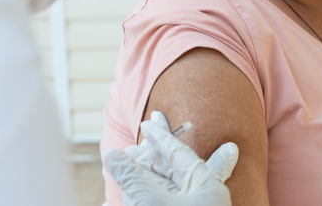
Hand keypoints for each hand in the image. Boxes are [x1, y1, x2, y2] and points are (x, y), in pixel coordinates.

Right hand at [104, 114, 237, 205]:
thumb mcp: (151, 202)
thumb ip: (132, 177)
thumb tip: (113, 156)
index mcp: (208, 188)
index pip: (181, 154)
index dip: (161, 138)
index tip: (147, 124)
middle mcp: (202, 199)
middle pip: (173, 170)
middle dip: (151, 158)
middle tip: (134, 145)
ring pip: (165, 189)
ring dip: (144, 177)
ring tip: (124, 163)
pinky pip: (158, 201)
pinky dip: (141, 194)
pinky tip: (124, 190)